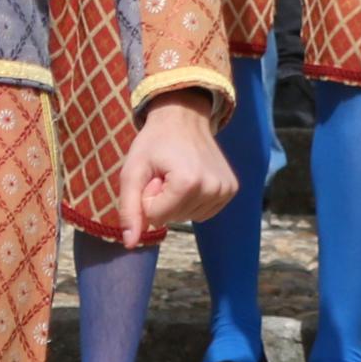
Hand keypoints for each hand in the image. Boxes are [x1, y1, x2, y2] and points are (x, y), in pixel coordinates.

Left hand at [118, 95, 236, 241]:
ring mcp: (225, 190)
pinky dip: (191, 201)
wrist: (184, 117)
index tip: (154, 175)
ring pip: (187, 217)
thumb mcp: (132, 172)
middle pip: (173, 218)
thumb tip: (130, 243)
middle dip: (162, 200)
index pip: (156, 217)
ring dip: (176, 201)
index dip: (148, 197)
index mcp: (188, 183)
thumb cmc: (154, 143)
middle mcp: (213, 188)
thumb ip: (129, 209)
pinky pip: (202, 212)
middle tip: (164, 173)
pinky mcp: (231, 190)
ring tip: (176, 174)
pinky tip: (190, 179)